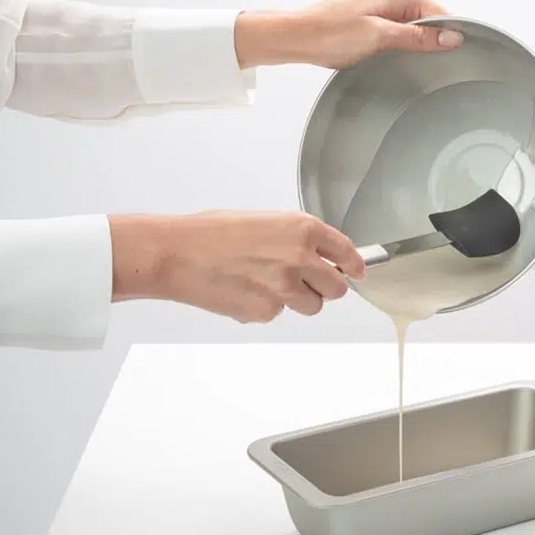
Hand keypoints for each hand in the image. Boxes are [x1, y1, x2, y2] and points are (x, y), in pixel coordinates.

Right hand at [108, 211, 365, 323]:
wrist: (177, 253)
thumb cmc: (211, 233)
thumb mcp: (263, 220)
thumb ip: (296, 238)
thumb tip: (318, 254)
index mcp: (302, 229)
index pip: (347, 252)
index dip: (354, 265)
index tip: (357, 271)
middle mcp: (300, 258)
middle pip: (338, 287)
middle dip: (327, 287)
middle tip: (308, 282)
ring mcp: (285, 288)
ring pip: (313, 306)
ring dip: (299, 300)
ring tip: (266, 283)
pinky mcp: (267, 311)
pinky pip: (279, 314)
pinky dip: (267, 307)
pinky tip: (244, 291)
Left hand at [234, 0, 464, 69]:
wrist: (300, 36)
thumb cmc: (331, 35)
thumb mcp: (381, 38)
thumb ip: (419, 37)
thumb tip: (451, 37)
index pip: (440, 14)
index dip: (443, 38)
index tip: (442, 57)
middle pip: (428, 17)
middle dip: (422, 39)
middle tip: (401, 54)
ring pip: (414, 21)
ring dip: (407, 39)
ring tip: (386, 49)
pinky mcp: (373, 4)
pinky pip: (399, 21)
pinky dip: (396, 36)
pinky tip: (381, 46)